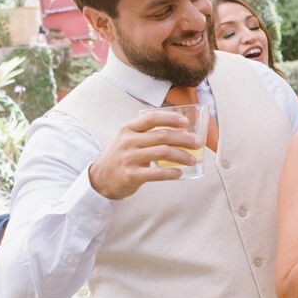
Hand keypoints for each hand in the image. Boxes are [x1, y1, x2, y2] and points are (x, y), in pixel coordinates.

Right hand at [86, 108, 203, 199]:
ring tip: (192, 160)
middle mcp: (128, 141)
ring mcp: (129, 158)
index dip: (171, 118)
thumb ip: (147, 134)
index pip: (152, 118)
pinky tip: (179, 173)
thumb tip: (178, 132)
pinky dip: (170, 172)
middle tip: (197, 143)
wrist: (100, 179)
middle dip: (183, 139)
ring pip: (162, 152)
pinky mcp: (131, 175)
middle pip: (162, 135)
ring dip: (181, 156)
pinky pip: (156, 173)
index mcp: (129, 129)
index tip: (185, 122)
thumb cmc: (120, 157)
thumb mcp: (128, 140)